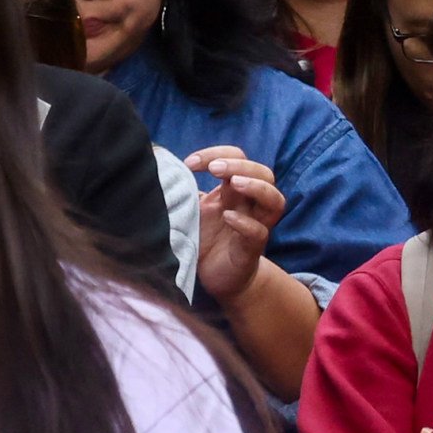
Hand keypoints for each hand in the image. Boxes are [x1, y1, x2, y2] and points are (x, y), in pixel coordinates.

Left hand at [185, 145, 286, 301]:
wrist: (217, 279)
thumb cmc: (205, 241)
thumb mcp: (191, 209)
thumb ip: (183, 189)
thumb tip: (157, 163)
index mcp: (234, 191)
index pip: (237, 158)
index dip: (217, 153)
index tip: (189, 163)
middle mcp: (249, 205)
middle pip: (264, 173)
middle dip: (240, 165)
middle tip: (214, 168)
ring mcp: (255, 226)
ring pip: (274, 200)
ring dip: (256, 186)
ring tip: (235, 183)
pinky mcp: (251, 250)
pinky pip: (259, 232)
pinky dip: (245, 223)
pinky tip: (228, 218)